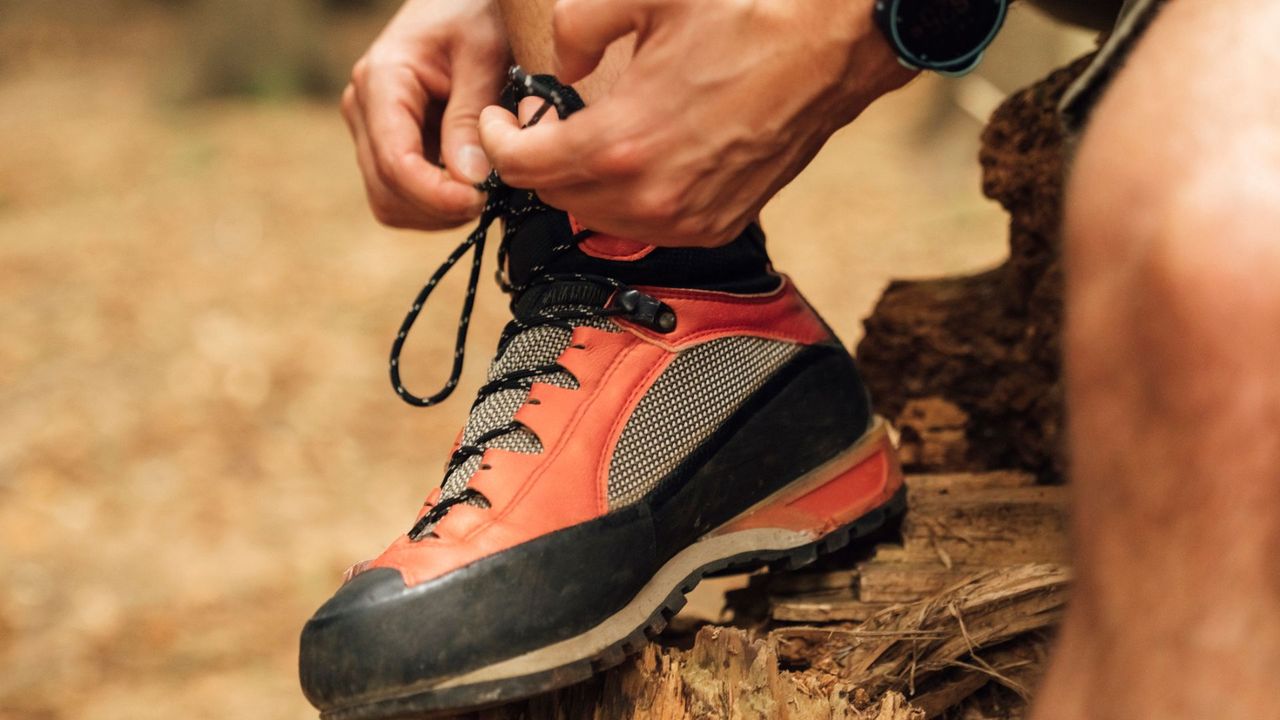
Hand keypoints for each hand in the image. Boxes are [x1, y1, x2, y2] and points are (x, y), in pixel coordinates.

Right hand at [343, 0, 509, 229]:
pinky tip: (469, 183)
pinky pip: (402, 197)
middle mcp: (363, 109)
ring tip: (483, 188)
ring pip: (390, 203)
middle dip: (439, 207)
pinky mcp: (386, 145)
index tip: (480, 201)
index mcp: (381, 81)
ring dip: (437, 211)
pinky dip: (436, 204)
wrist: (460, 3)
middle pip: (387, 192)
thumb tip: (468, 179)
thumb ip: (472, 115)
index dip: (436, 195)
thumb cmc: (475, 14)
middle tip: (491, 198)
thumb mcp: (484, 53)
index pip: (395, 162)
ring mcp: (371, 131)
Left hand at [478, 0, 915, 246]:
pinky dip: (629, 200)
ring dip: (582, 183)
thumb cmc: (747, 17)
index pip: (525, 167)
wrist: (831, 48)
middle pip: (557, 197)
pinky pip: (648, 227)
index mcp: (623, 142)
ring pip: (600, 218)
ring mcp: (688, 219)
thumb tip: (559, 68)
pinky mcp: (718, 226)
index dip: (498, 139)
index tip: (502, 117)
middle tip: (547, 122)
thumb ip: (577, 28)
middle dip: (540, 160)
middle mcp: (653, 196)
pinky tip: (641, 159)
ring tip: (593, 139)